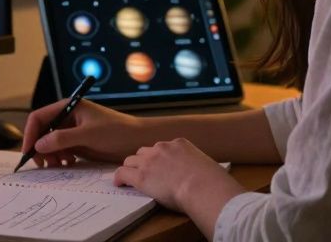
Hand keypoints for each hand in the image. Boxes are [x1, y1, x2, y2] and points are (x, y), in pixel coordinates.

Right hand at [21, 98, 145, 166]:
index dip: (30, 134)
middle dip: (40, 147)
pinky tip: (69, 163)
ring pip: (50, 143)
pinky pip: (60, 150)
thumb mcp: (88, 135)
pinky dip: (60, 157)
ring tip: (59, 164)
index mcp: (68, 106)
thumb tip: (39, 145)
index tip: (28, 151)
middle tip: (44, 164)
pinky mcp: (78, 142)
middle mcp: (67, 116)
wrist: (138, 141)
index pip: (39, 117)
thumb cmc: (116, 131)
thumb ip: (62, 139)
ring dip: (50, 155)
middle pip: (42, 131)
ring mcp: (72, 130)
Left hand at [114, 138, 243, 227]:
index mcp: (179, 143)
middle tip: (144, 172)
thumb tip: (202, 173)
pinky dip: (119, 178)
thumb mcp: (207, 165)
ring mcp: (149, 161)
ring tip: (129, 178)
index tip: (159, 166)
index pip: (162, 148)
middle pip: (144, 152)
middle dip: (143, 161)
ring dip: (131, 168)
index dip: (158, 158)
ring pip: (131, 161)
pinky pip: (123, 173)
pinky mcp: (140, 176)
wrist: (202, 187)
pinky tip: (119, 184)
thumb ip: (198, 165)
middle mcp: (162, 148)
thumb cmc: (211, 181)